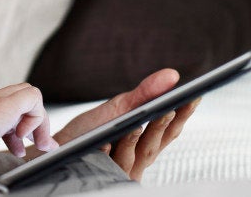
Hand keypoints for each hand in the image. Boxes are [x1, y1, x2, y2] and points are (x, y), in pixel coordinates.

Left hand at [53, 69, 200, 180]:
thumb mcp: (118, 107)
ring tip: (140, 121)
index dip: (184, 114)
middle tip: (171, 106)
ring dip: (138, 138)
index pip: (171, 129)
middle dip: (163, 124)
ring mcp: (122, 169)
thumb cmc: (89, 130)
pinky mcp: (103, 176)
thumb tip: (172, 75)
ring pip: (135, 154)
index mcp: (145, 142)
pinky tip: (108, 140)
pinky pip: (109, 165)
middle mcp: (138, 158)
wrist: (55, 150)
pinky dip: (110, 152)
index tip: (194, 96)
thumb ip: (145, 93)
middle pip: (156, 142)